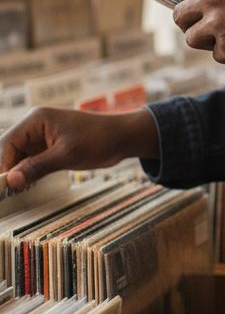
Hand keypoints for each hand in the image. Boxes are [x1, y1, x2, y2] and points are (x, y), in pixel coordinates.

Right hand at [0, 107, 159, 191]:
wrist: (123, 137)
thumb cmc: (99, 139)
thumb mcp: (67, 155)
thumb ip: (37, 167)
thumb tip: (11, 180)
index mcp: (36, 119)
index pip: (8, 143)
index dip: (2, 165)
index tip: (2, 186)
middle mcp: (35, 126)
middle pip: (9, 150)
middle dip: (6, 170)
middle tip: (4, 192)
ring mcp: (42, 137)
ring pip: (19, 157)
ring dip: (16, 173)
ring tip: (11, 193)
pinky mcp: (50, 147)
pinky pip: (31, 161)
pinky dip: (27, 173)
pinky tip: (24, 187)